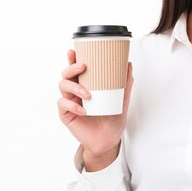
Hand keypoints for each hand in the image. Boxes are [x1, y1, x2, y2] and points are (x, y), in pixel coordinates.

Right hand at [57, 49, 133, 170]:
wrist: (108, 140)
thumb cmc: (112, 119)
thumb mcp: (122, 99)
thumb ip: (125, 83)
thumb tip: (128, 64)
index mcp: (86, 85)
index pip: (76, 69)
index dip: (72, 59)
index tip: (73, 51)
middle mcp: (75, 91)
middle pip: (66, 74)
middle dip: (71, 68)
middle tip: (83, 67)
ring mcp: (69, 102)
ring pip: (63, 86)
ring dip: (75, 88)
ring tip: (89, 94)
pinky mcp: (66, 114)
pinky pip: (63, 105)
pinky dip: (73, 106)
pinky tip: (84, 110)